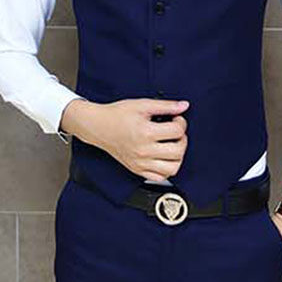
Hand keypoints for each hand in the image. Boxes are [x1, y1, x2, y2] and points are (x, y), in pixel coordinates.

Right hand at [61, 97, 189, 180]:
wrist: (99, 126)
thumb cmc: (117, 115)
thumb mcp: (142, 104)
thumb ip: (165, 106)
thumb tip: (183, 106)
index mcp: (145, 132)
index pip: (177, 131)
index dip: (181, 122)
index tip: (176, 119)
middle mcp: (144, 151)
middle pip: (178, 151)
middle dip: (182, 139)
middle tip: (176, 131)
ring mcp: (141, 163)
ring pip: (172, 168)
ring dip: (178, 156)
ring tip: (172, 145)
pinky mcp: (137, 170)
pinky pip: (160, 177)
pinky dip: (167, 169)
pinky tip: (164, 157)